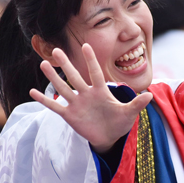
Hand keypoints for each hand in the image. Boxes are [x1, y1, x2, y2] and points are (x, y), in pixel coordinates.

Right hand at [29, 44, 152, 152]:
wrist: (108, 137)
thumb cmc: (119, 122)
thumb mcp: (129, 114)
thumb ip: (137, 104)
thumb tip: (150, 95)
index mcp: (101, 91)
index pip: (96, 73)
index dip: (91, 60)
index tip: (86, 45)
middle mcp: (86, 94)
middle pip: (75, 77)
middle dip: (66, 64)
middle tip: (56, 50)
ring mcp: (77, 104)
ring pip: (63, 88)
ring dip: (53, 78)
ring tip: (43, 63)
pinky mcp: (70, 115)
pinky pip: (55, 106)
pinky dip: (45, 100)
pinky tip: (32, 92)